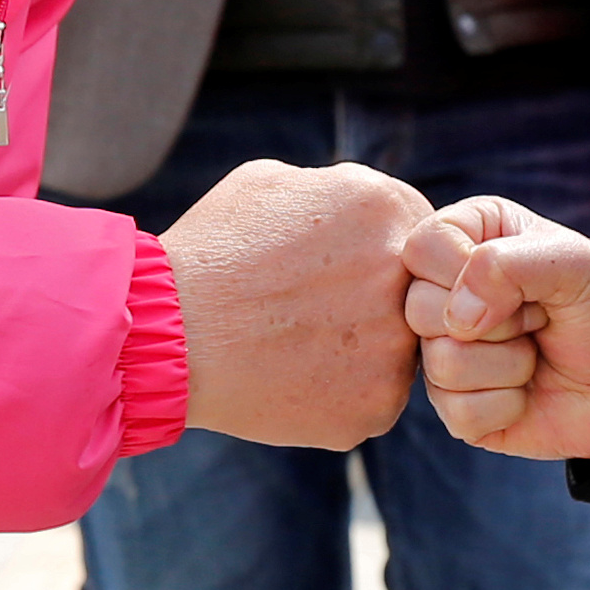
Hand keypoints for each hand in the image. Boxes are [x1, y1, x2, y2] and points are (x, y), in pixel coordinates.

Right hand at [162, 158, 428, 447]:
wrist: (166, 334)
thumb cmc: (211, 252)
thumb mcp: (272, 183)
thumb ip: (336, 190)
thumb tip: (361, 207)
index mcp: (385, 208)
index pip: (424, 234)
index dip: (382, 254)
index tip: (342, 269)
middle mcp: (404, 275)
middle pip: (418, 292)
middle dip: (380, 301)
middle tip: (322, 310)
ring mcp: (396, 346)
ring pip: (399, 349)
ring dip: (363, 348)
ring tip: (297, 344)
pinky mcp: (378, 405)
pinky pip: (373, 396)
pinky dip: (340, 392)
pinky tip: (292, 377)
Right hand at [400, 197, 589, 459]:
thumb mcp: (573, 262)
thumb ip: (507, 264)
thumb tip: (457, 318)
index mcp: (465, 239)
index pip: (421, 249)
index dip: (466, 271)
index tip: (523, 281)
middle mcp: (445, 294)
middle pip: (418, 310)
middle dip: (498, 322)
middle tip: (538, 318)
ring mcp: (445, 352)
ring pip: (440, 365)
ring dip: (509, 365)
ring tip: (536, 352)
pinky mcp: (456, 408)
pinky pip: (457, 413)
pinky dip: (507, 405)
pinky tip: (529, 392)